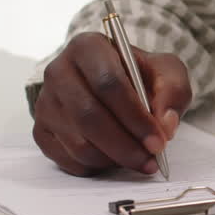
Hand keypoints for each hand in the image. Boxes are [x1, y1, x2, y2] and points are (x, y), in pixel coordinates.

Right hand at [32, 32, 192, 176]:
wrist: (115, 83)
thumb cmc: (141, 75)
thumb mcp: (167, 72)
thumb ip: (172, 92)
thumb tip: (165, 124)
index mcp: (88, 47)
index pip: (108, 84)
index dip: (135, 117)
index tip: (158, 141)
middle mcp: (58, 71)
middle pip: (89, 116)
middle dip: (125, 145)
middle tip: (151, 159)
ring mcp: (45, 102)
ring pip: (78, 142)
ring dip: (114, 159)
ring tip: (139, 160)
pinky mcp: (41, 130)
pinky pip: (67, 158)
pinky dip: (96, 166)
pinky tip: (116, 159)